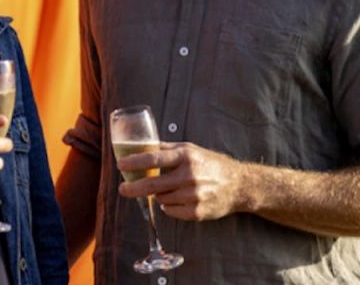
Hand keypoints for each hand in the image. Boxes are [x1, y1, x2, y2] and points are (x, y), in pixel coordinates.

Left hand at [117, 142, 246, 220]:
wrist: (238, 185)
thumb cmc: (211, 164)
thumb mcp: (191, 149)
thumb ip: (167, 149)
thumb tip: (142, 146)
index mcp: (186, 156)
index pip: (153, 159)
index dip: (134, 162)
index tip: (120, 165)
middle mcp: (189, 175)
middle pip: (152, 184)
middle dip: (133, 188)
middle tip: (122, 189)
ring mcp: (193, 195)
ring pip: (161, 198)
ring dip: (159, 195)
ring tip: (171, 188)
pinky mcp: (196, 212)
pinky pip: (170, 211)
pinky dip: (169, 206)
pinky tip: (179, 199)